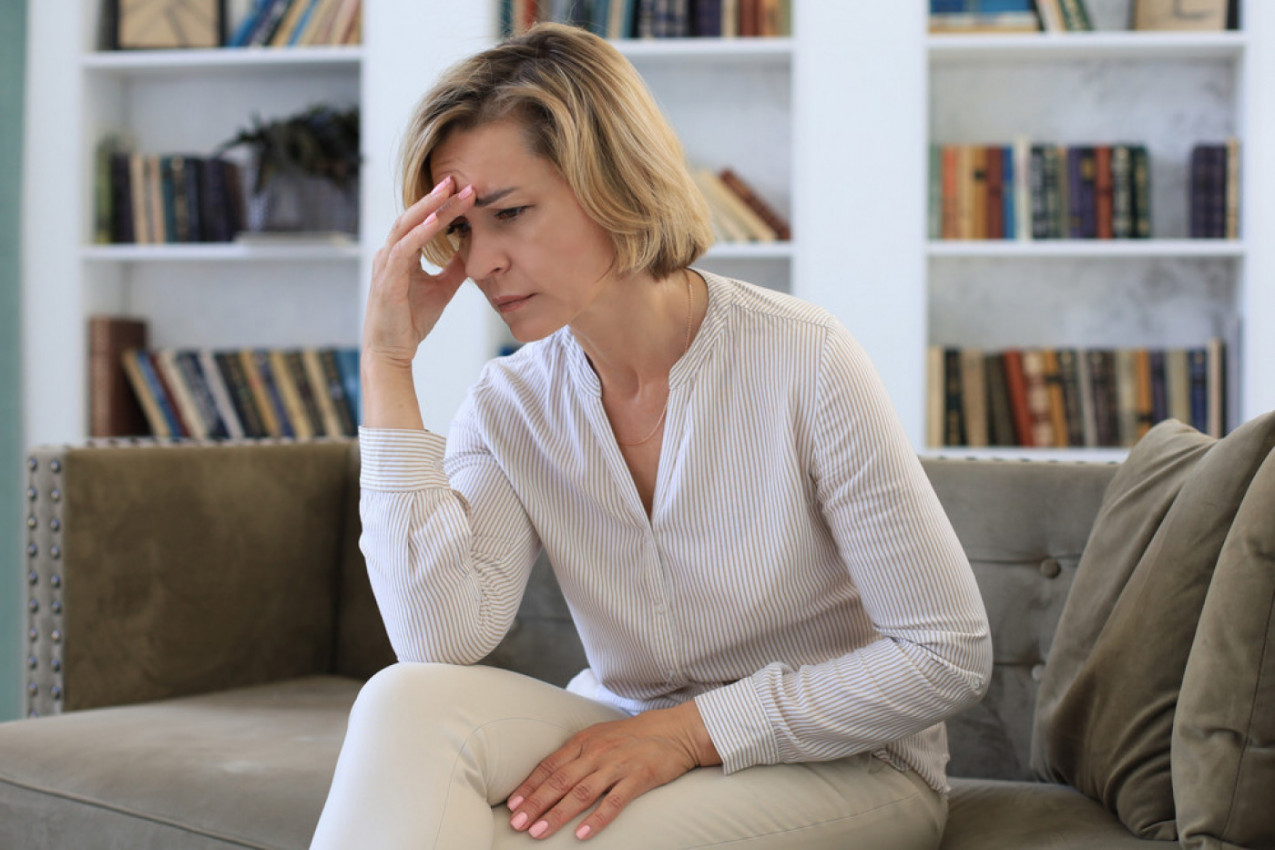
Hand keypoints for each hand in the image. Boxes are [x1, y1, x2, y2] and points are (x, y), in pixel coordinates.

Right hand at [362, 176, 476, 368]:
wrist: (392, 350)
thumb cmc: (411, 320)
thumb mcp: (442, 289)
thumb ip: (455, 268)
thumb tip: (473, 249)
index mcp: (401, 254)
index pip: (423, 222)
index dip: (443, 205)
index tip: (465, 190)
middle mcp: (390, 254)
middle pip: (413, 216)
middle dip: (436, 197)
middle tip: (458, 178)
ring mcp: (386, 265)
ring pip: (407, 226)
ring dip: (429, 208)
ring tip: (449, 191)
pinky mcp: (387, 280)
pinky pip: (403, 250)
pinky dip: (419, 234)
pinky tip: (435, 221)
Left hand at [505, 701, 719, 841]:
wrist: (674, 731)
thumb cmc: (632, 736)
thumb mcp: (600, 737)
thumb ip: (576, 755)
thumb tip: (548, 776)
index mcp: (584, 742)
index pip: (549, 766)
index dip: (529, 786)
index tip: (512, 805)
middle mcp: (597, 752)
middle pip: (559, 780)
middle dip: (535, 803)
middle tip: (517, 823)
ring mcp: (617, 765)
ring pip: (581, 793)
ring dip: (557, 814)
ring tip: (538, 832)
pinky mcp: (638, 778)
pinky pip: (614, 802)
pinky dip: (597, 819)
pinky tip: (582, 834)